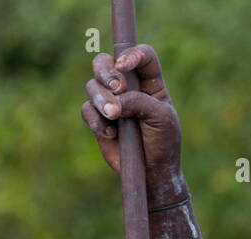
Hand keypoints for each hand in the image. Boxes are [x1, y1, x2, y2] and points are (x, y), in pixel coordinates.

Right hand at [82, 44, 183, 201]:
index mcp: (150, 82)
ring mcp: (110, 102)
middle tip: (116, 88)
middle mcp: (128, 87)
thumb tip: (115, 100)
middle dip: (107, 72)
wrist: (153, 171)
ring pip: (92, 85)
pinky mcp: (97, 119)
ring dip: (100, 97)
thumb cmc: (163, 142)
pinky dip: (95, 120)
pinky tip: (112, 134)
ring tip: (114, 115)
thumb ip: (139, 102)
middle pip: (107, 62)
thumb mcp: (160, 118)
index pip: (143, 56)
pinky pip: (86, 110)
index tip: (125, 66)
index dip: (132, 54)